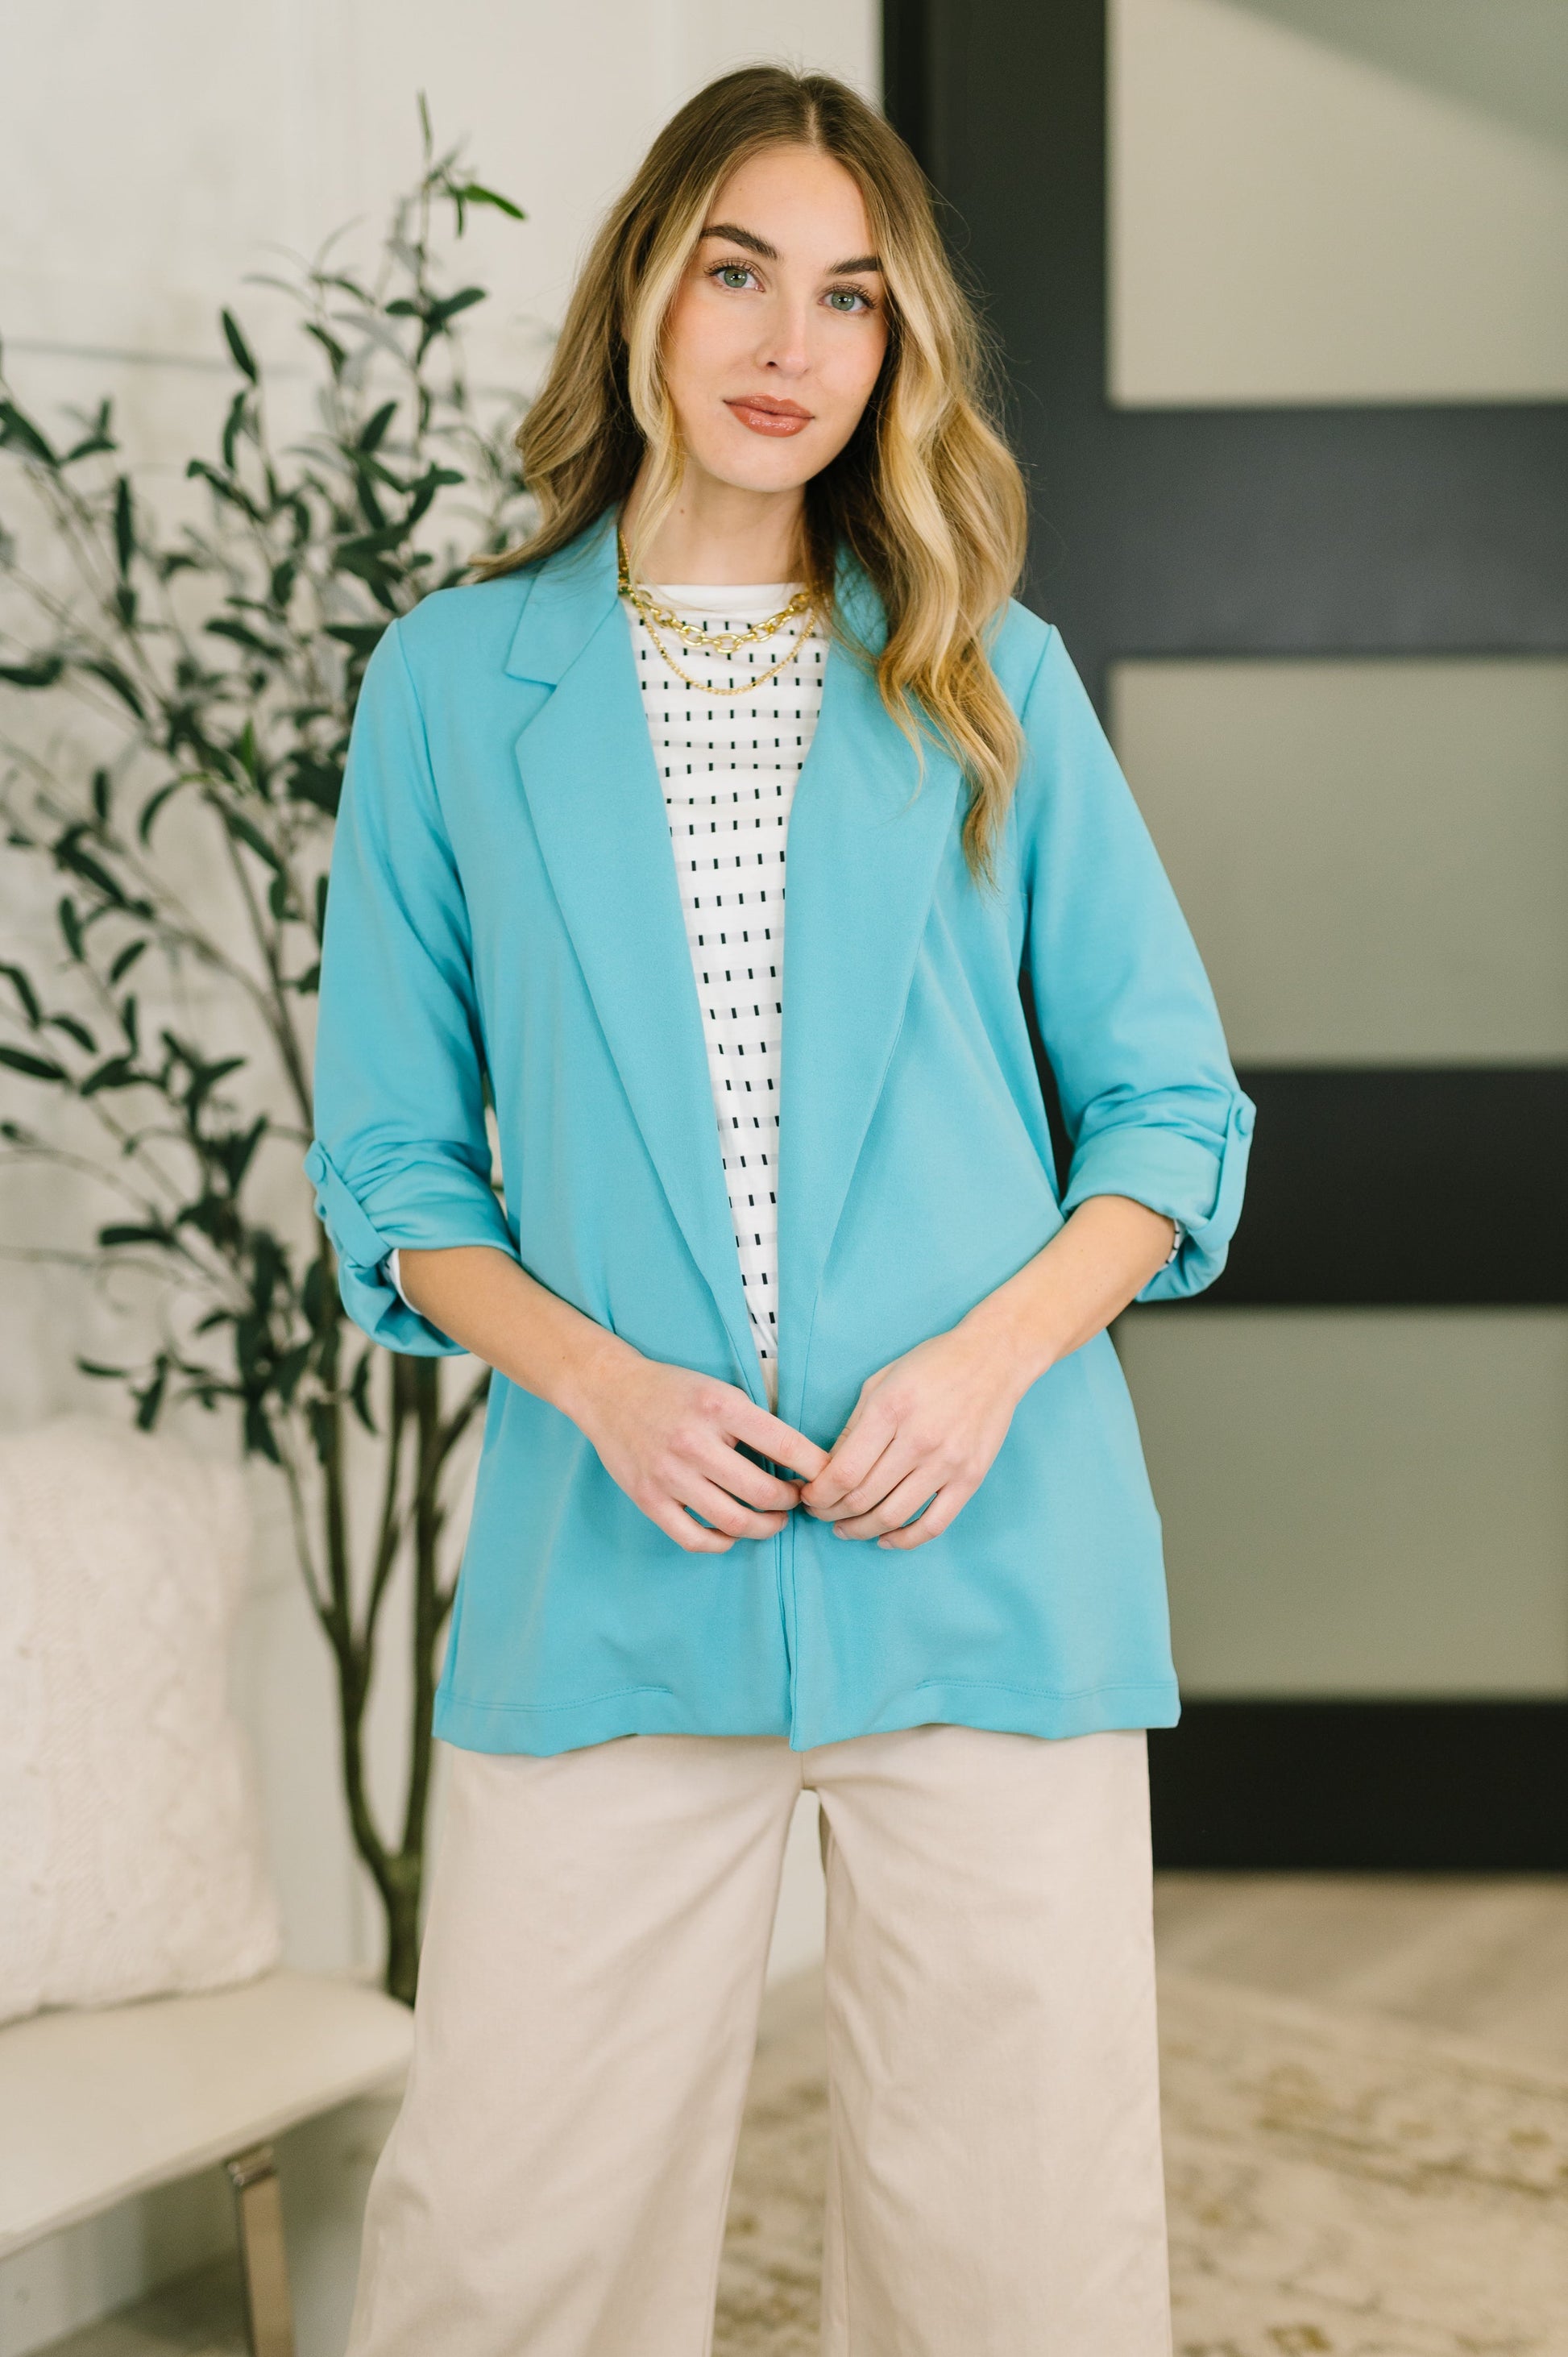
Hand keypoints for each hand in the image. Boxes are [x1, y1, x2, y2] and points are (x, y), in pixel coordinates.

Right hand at [571, 1341, 828, 1553]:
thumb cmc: (673, 1390)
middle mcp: (694, 1442)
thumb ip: (756, 1423)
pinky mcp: (648, 1499)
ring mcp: (668, 1474)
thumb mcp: (720, 1390)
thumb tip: (802, 1463)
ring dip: (765, 1527)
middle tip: (797, 1500)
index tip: (828, 1478)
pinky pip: (694, 1538)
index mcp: (719, 1407)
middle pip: (763, 1493)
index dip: (816, 1468)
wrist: (608, 1391)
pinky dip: (721, 1542)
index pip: (785, 1445)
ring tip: (773, 1520)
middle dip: (791, 1502)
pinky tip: (732, 1531)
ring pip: (733, 1521)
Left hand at [797, 1322, 1027, 1549]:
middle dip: (831, 1512)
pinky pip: (934, 1524)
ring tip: (845, 1528)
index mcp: (890, 1410)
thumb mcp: (881, 1382)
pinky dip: (905, 1540)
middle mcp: (919, 1440)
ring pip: (893, 1516)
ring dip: (861, 1530)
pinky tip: (885, 1539)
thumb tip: (828, 1469)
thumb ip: (853, 1427)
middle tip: (821, 1514)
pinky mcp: (970, 1479)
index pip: (843, 1472)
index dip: (818, 1494)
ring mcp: (948, 1463)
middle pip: (863, 1497)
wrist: (993, 1359)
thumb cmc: (932, 1365)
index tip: (809, 1498)